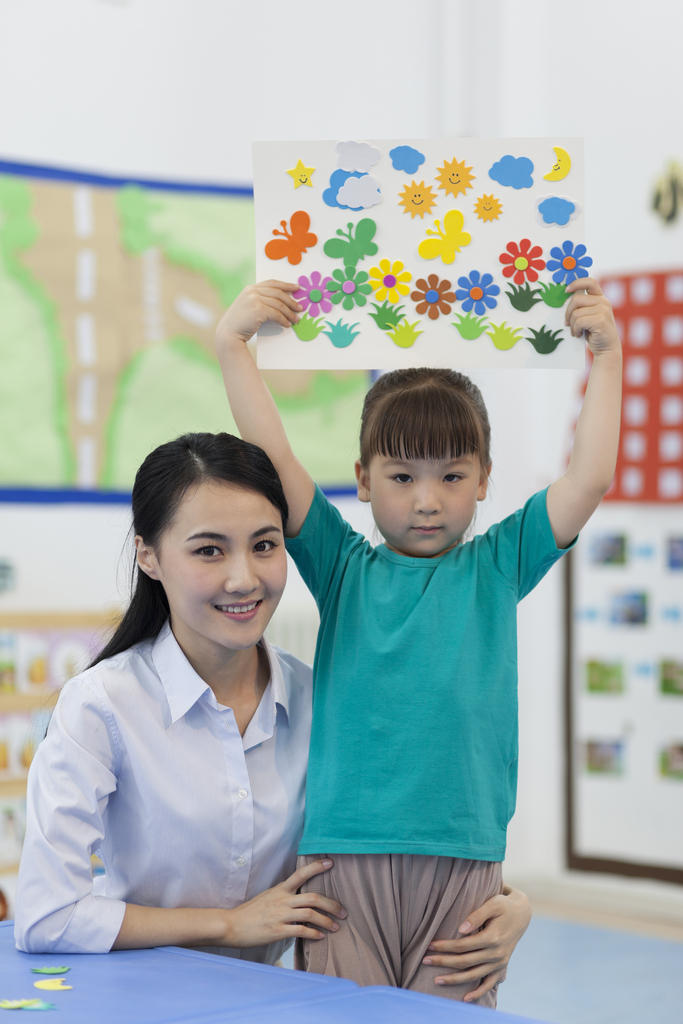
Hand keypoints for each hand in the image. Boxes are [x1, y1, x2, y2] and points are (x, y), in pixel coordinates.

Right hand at [215, 281, 301, 349]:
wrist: (229, 333)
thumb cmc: (240, 323)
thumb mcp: (249, 306)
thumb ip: (261, 300)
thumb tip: (281, 302)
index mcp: (250, 288)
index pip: (272, 283)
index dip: (286, 285)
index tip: (297, 288)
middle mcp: (252, 291)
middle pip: (278, 293)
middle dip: (291, 301)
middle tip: (300, 308)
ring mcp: (254, 299)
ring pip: (279, 304)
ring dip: (289, 313)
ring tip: (296, 319)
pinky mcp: (258, 309)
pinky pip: (276, 314)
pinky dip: (284, 320)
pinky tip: (287, 325)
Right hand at [222, 858, 345, 947]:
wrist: (232, 925)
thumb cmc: (250, 912)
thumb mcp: (267, 897)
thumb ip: (284, 895)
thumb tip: (300, 898)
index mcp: (280, 889)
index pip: (301, 874)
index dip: (317, 867)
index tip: (331, 862)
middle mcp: (282, 900)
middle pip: (313, 897)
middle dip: (332, 904)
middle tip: (343, 911)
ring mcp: (280, 915)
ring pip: (310, 914)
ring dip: (327, 920)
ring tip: (336, 926)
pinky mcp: (277, 931)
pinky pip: (301, 931)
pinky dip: (314, 934)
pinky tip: (320, 937)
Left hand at [422, 884, 530, 1001]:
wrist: (521, 914)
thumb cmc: (503, 906)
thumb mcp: (492, 904)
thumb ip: (476, 916)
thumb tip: (461, 929)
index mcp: (492, 937)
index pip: (463, 946)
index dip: (445, 947)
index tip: (430, 945)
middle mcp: (496, 953)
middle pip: (464, 962)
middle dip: (443, 962)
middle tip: (425, 961)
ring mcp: (499, 962)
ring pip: (473, 975)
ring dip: (454, 980)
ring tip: (436, 980)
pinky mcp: (501, 966)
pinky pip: (489, 983)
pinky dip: (478, 992)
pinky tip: (465, 998)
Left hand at [564, 278, 620, 356]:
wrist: (607, 349)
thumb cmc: (594, 333)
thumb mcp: (588, 315)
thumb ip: (581, 306)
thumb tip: (565, 298)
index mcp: (600, 298)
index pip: (589, 282)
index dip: (576, 283)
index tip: (566, 290)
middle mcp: (603, 302)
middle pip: (576, 299)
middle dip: (568, 313)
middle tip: (567, 323)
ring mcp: (603, 310)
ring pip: (576, 313)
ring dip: (572, 325)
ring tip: (576, 331)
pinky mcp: (601, 320)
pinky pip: (579, 322)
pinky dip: (575, 330)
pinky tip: (579, 334)